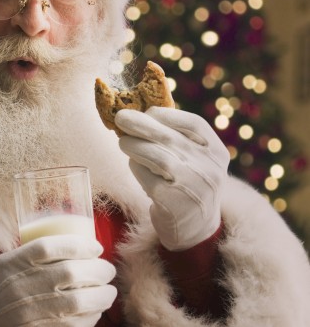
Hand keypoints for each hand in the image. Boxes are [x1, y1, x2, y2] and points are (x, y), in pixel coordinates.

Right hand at [0, 234, 116, 325]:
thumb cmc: (0, 283)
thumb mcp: (9, 259)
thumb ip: (36, 251)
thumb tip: (81, 243)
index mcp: (12, 263)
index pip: (47, 247)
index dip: (77, 245)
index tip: (96, 247)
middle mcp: (19, 286)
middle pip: (67, 273)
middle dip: (97, 270)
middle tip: (108, 269)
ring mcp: (27, 312)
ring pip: (74, 301)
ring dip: (100, 295)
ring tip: (108, 291)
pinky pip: (71, 325)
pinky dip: (90, 316)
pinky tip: (96, 310)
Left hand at [116, 107, 229, 250]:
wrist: (196, 228)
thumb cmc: (189, 185)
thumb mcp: (196, 161)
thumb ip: (178, 140)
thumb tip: (141, 114)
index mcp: (217, 153)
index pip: (195, 124)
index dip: (168, 115)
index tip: (148, 111)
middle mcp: (209, 169)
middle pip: (170, 139)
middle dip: (141, 125)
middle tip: (121, 117)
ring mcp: (192, 187)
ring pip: (157, 157)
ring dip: (134, 146)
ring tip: (123, 142)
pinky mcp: (172, 203)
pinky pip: (147, 179)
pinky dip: (136, 169)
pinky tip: (133, 165)